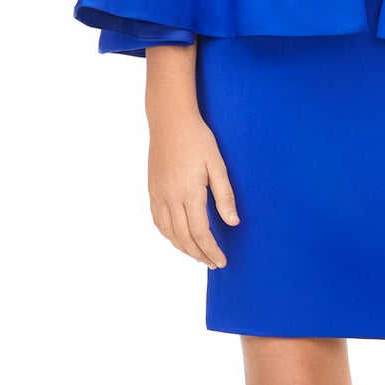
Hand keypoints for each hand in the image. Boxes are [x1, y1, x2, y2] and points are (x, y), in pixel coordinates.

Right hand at [147, 109, 239, 266]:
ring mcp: (159, 195)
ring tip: (198, 256)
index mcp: (189, 193)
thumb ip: (224, 195)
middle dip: (200, 254)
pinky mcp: (152, 190)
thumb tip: (232, 222)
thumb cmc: (197, 139)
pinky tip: (177, 238)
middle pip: (184, 238)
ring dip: (183, 249)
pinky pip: (158, 221)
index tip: (221, 260)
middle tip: (213, 263)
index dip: (211, 250)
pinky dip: (168, 235)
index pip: (200, 233)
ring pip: (169, 233)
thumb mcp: (217, 165)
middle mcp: (170, 198)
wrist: (170, 121)